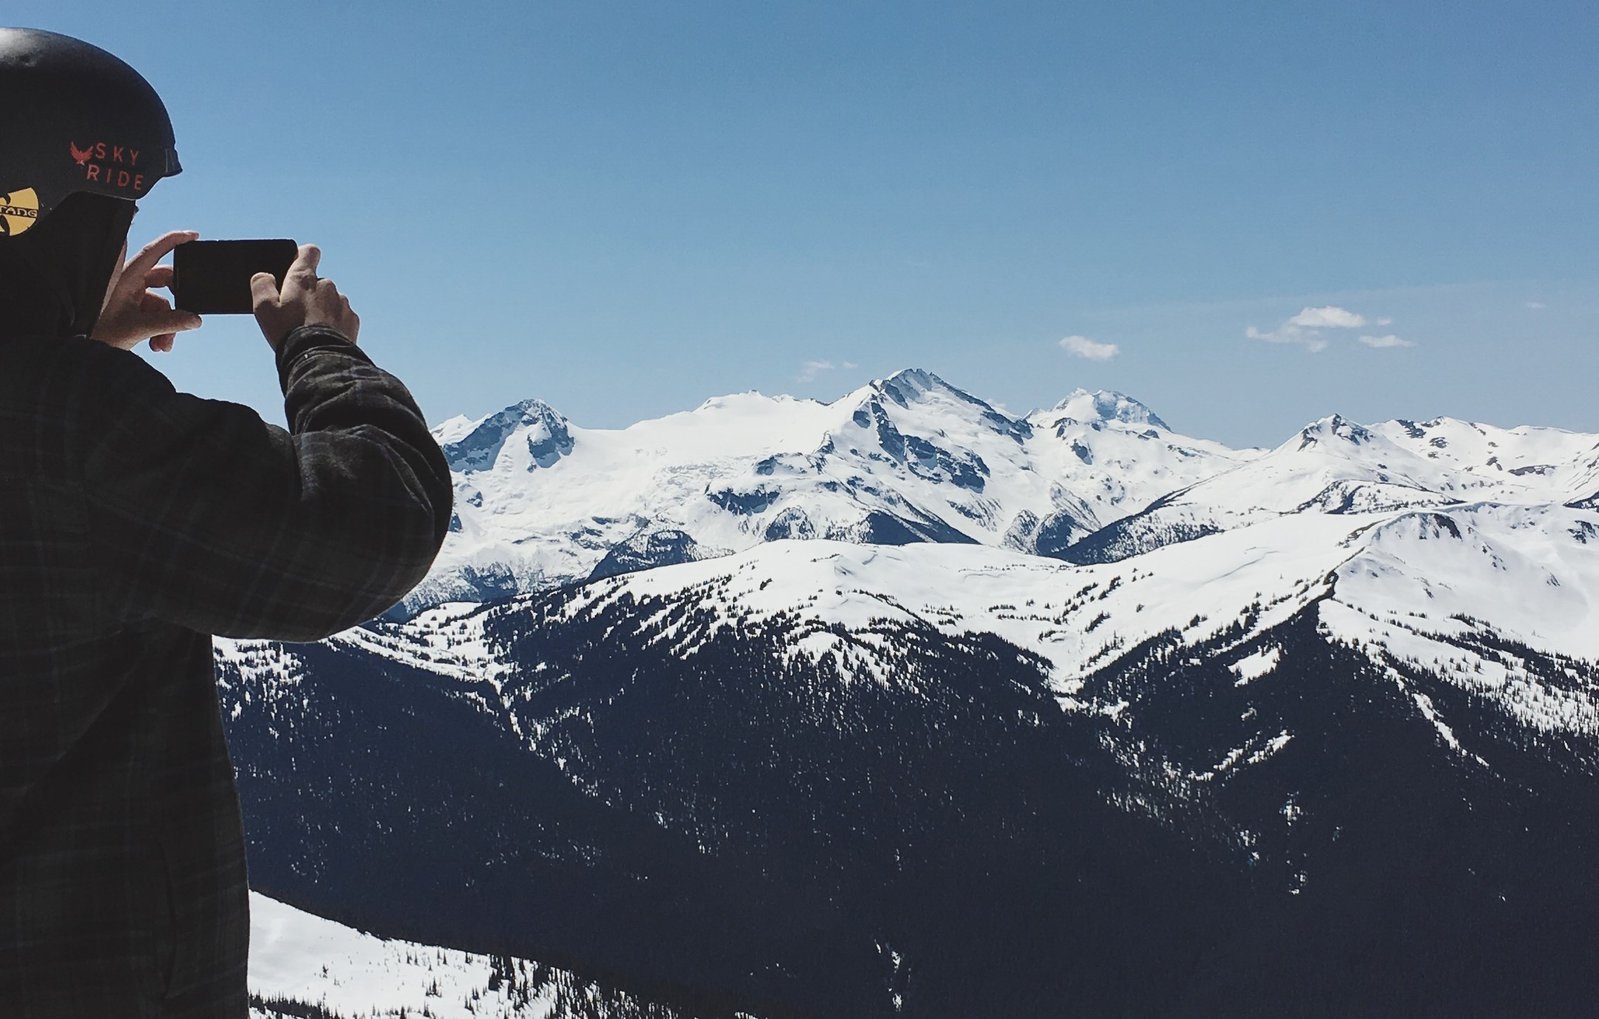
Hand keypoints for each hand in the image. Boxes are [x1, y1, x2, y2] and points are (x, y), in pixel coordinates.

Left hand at [92, 230, 202, 352]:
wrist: (80, 350)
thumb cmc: (97, 334)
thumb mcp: (138, 328)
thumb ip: (169, 323)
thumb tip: (194, 320)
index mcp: (126, 277)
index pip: (153, 251)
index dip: (174, 240)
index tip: (193, 236)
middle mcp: (128, 282)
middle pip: (164, 282)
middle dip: (176, 305)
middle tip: (185, 317)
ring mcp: (129, 295)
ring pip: (161, 303)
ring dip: (167, 325)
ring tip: (163, 344)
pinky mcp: (130, 308)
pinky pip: (153, 314)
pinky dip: (159, 330)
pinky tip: (156, 344)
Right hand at [250, 244, 359, 350]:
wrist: (320, 360)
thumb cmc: (289, 333)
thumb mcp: (263, 308)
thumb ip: (261, 285)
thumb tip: (265, 276)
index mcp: (303, 279)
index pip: (309, 252)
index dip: (302, 257)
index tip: (296, 267)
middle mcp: (326, 285)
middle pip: (316, 282)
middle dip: (307, 294)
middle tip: (295, 315)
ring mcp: (341, 302)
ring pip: (330, 300)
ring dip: (322, 309)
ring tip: (310, 329)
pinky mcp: (352, 319)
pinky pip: (341, 316)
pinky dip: (334, 323)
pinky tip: (324, 337)